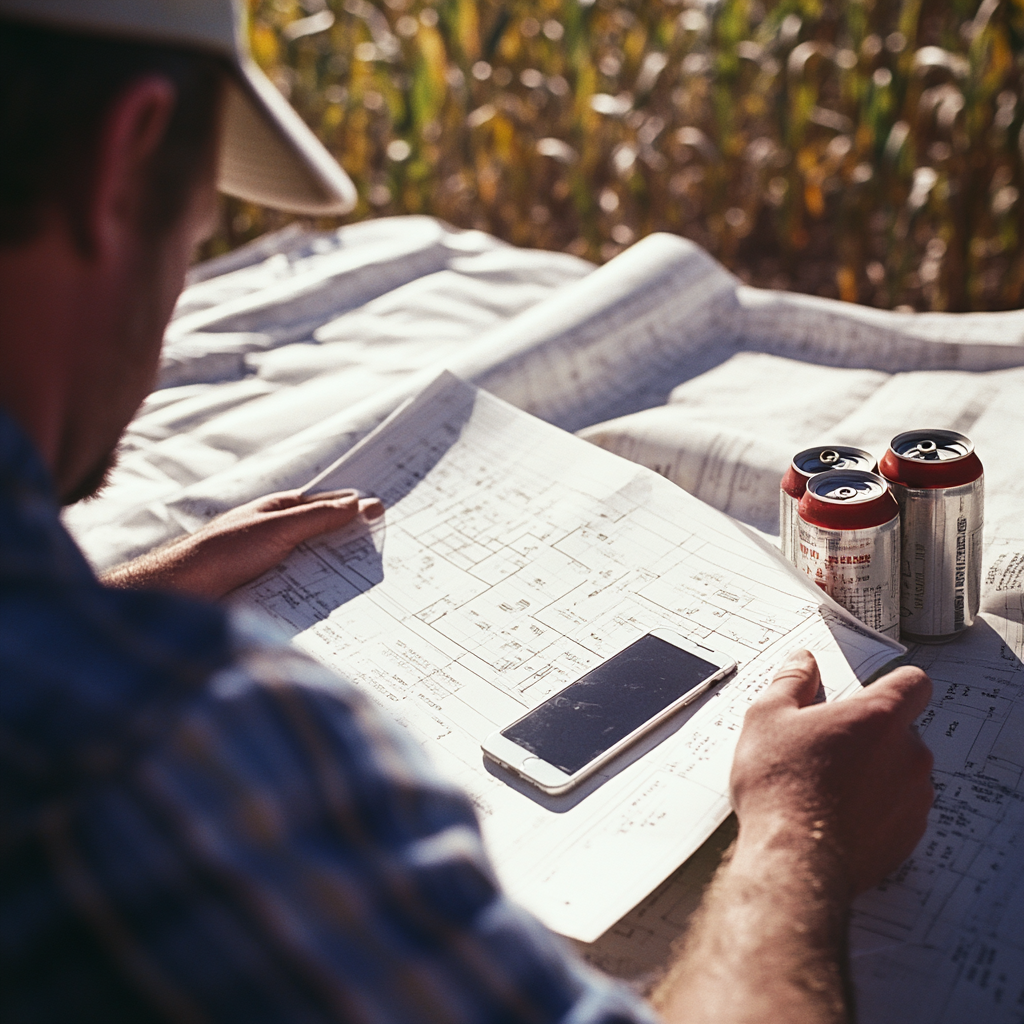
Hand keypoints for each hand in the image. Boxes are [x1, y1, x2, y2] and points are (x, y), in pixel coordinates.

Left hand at [101, 489, 383, 599]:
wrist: (181, 592)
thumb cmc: (221, 552)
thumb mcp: (277, 529)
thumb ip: (317, 517)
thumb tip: (357, 504)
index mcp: (279, 510)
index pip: (328, 504)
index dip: (356, 507)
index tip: (385, 512)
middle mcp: (276, 533)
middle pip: (325, 533)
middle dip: (353, 539)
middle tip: (387, 547)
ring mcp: (271, 562)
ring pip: (316, 563)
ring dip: (339, 570)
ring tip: (371, 578)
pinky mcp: (266, 589)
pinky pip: (302, 587)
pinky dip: (321, 591)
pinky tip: (337, 603)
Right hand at [730, 649, 933, 895]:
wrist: (794, 858)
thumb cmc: (780, 786)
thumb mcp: (768, 718)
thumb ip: (792, 682)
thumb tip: (802, 661)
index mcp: (878, 717)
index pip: (915, 683)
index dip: (895, 684)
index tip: (871, 694)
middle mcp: (908, 755)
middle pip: (904, 730)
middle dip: (873, 734)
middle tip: (830, 745)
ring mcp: (914, 798)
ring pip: (903, 771)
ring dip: (877, 772)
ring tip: (830, 785)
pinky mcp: (910, 835)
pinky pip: (901, 809)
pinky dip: (878, 808)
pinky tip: (839, 814)